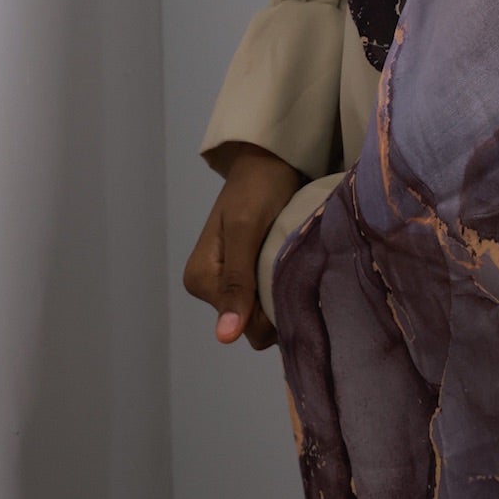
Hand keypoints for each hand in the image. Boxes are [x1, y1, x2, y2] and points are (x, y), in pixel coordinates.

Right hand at [183, 142, 302, 349]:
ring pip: (263, 315)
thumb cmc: (257, 188)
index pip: (243, 327)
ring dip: (284, 297)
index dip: (270, 312)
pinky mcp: (248, 275)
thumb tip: (225, 338)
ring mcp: (231, 283)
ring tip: (299, 266)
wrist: (270, 161)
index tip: (290, 281)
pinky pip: (268, 300)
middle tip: (298, 270)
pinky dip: (284, 289)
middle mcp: (210, 288)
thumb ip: (236, 282)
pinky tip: (297, 269)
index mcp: (200, 281)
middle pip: (252, 325)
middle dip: (278, 306)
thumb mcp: (246, 229)